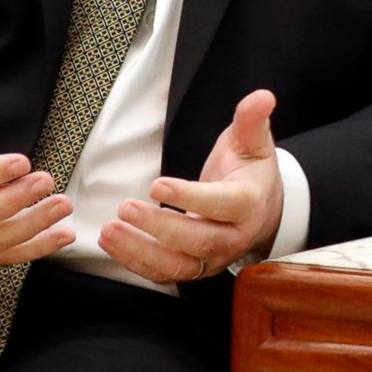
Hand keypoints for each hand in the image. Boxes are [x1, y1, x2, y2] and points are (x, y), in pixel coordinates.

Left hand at [99, 89, 284, 281]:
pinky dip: (136, 262)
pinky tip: (112, 242)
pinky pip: (165, 274)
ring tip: (110, 231)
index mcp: (248, 203)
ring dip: (140, 251)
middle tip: (126, 208)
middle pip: (198, 241)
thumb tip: (262, 97)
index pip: (222, 204)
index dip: (190, 198)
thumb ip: (252, 120)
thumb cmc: (250, 172)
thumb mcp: (253, 142)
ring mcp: (213, 257)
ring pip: (178, 265)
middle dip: (159, 227)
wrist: (262, 210)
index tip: (156, 185)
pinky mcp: (195, 267)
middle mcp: (233, 236)